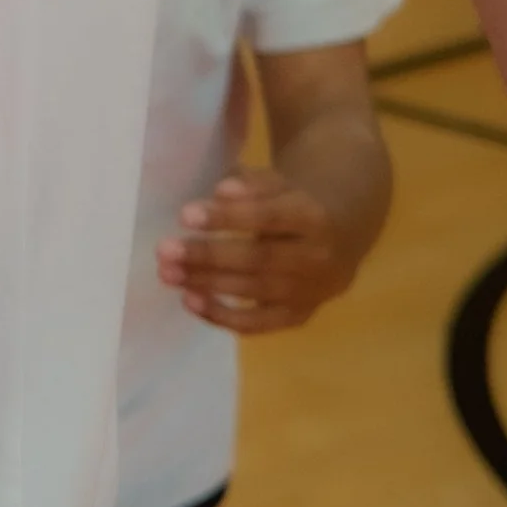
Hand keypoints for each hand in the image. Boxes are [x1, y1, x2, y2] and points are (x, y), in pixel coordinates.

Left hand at [157, 167, 351, 334]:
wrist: (342, 237)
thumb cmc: (293, 203)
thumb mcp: (278, 183)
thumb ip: (251, 184)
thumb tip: (221, 191)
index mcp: (312, 217)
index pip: (268, 217)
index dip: (228, 217)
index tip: (184, 215)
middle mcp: (316, 259)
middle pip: (259, 259)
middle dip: (208, 256)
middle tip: (164, 251)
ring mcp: (309, 293)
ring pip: (256, 292)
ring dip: (208, 285)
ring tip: (168, 275)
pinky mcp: (299, 316)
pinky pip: (259, 324)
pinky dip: (223, 317)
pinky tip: (190, 302)